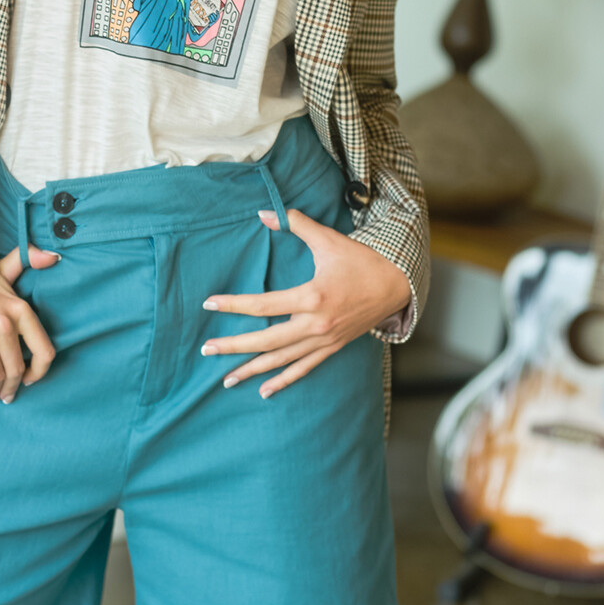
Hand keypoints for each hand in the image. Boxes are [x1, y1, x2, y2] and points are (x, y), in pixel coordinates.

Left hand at [200, 206, 411, 398]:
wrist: (396, 285)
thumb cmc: (360, 260)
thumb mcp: (328, 239)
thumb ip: (296, 224)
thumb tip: (263, 213)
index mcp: (313, 297)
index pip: (264, 305)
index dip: (234, 305)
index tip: (209, 304)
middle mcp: (316, 324)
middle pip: (267, 340)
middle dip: (234, 346)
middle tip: (207, 349)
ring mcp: (324, 340)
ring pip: (282, 360)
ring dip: (253, 370)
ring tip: (227, 379)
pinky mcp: (332, 348)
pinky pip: (304, 369)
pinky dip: (283, 381)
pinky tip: (264, 392)